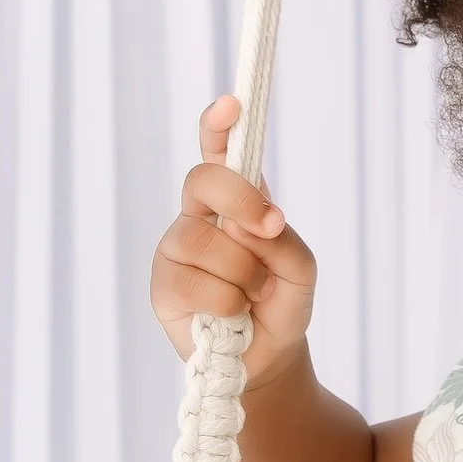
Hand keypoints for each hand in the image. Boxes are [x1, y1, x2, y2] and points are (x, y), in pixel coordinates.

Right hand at [149, 95, 317, 384]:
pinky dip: (229, 302)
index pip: (218, 154)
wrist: (267, 357)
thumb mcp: (300, 269)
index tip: (231, 104)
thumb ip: (281, 241)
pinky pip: (197, 283)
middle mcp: (198, 218)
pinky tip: (232, 315)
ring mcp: (175, 251)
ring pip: (205, 240)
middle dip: (241, 200)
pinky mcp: (163, 287)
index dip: (218, 126)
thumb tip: (252, 226)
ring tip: (253, 295)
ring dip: (243, 272)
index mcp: (233, 202)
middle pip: (203, 180)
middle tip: (271, 226)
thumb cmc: (281, 303)